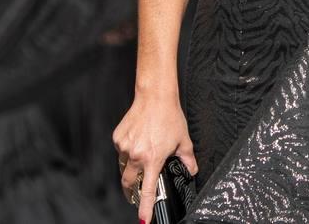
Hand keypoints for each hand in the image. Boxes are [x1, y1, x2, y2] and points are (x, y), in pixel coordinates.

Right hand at [114, 92, 197, 223]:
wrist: (154, 97)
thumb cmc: (169, 117)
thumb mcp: (183, 140)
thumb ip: (187, 159)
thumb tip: (192, 170)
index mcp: (153, 159)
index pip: (148, 190)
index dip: (146, 207)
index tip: (143, 219)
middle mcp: (136, 155)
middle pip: (129, 182)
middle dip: (132, 190)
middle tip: (136, 192)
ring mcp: (124, 147)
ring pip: (124, 165)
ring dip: (132, 165)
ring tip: (144, 152)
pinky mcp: (117, 138)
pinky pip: (121, 151)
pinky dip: (128, 150)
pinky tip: (138, 140)